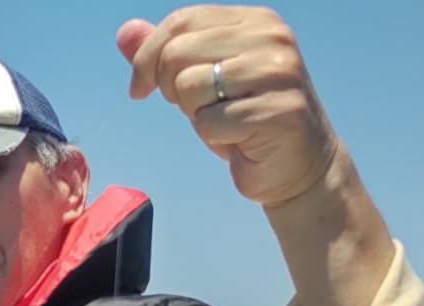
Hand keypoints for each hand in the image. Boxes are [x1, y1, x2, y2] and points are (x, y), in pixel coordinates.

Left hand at [118, 6, 339, 207]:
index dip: (147, 57)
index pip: (181, 21)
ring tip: (226, 122)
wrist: (298, 166)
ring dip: (196, 115)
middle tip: (198, 109)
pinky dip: (214, 137)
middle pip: (177, 53)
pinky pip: (210, 122)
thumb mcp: (201, 80)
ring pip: (190, 86)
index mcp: (255, 21)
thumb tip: (125, 32)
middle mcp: (271, 38)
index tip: (140, 89)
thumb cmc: (244, 120)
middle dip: (171, 89)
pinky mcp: (279, 111)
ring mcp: (279, 73)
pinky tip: (240, 139)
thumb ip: (166, 54)